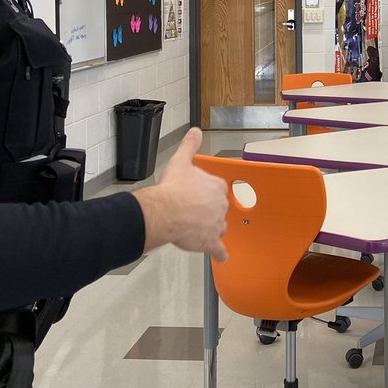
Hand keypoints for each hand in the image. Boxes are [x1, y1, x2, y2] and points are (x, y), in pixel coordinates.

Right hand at [133, 128, 228, 259]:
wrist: (167, 210)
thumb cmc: (173, 188)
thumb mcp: (181, 161)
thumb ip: (190, 146)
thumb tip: (195, 131)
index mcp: (216, 186)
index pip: (218, 188)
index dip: (208, 192)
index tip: (200, 194)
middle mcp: (220, 205)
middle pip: (219, 208)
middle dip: (208, 210)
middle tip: (193, 212)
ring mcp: (216, 224)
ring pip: (220, 227)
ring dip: (213, 228)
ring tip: (201, 230)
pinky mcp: (210, 241)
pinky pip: (219, 249)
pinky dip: (220, 253)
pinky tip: (221, 255)